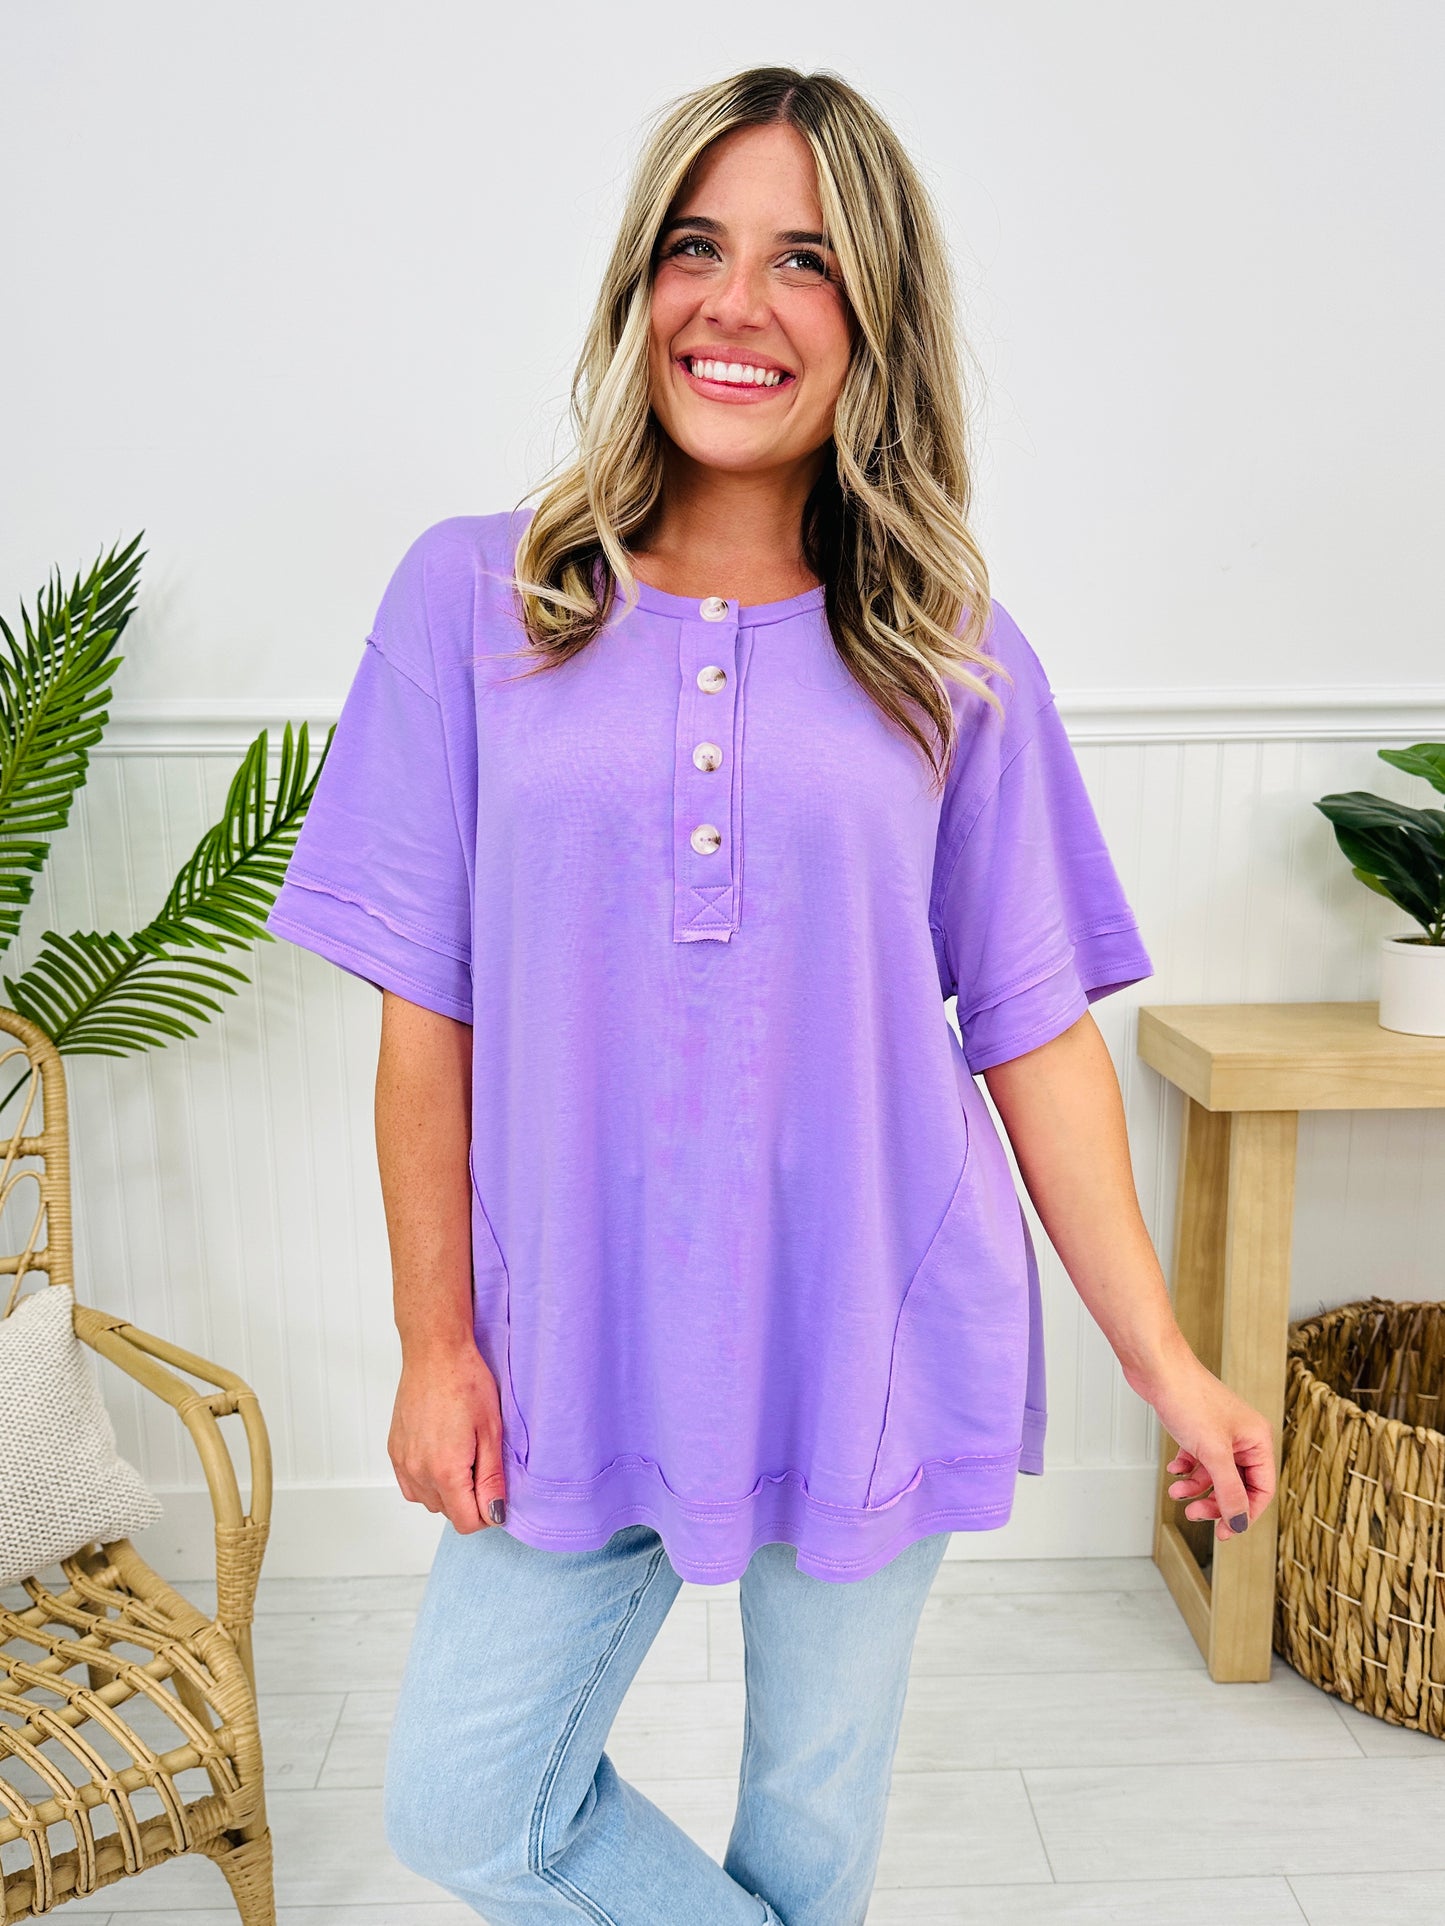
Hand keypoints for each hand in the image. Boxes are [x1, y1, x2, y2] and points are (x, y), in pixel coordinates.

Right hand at [388, 1340, 507, 1533]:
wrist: (435, 1354)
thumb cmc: (466, 1383)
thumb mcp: (491, 1432)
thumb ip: (492, 1480)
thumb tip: (495, 1514)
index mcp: (446, 1470)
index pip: (466, 1522)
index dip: (487, 1513)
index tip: (496, 1490)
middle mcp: (418, 1472)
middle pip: (448, 1513)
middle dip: (469, 1498)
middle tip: (481, 1461)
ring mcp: (403, 1463)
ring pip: (429, 1501)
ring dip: (448, 1490)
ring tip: (462, 1453)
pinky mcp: (394, 1452)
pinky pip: (411, 1485)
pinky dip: (428, 1480)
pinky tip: (442, 1454)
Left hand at [1131, 1346, 1275, 1541]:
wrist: (1157, 1367)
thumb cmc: (1188, 1398)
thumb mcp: (1213, 1453)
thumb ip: (1229, 1491)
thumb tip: (1239, 1522)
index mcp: (1257, 1439)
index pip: (1262, 1489)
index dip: (1244, 1513)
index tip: (1224, 1531)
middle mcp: (1242, 1437)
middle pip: (1237, 1485)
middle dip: (1215, 1502)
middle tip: (1194, 1514)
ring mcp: (1219, 1432)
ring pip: (1214, 1475)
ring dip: (1197, 1488)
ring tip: (1177, 1492)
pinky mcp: (1197, 1428)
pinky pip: (1198, 1460)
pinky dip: (1186, 1470)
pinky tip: (1174, 1470)